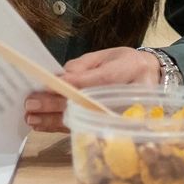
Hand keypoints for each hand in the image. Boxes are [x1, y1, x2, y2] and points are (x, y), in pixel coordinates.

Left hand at [22, 46, 160, 132]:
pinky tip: (43, 124)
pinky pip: (82, 127)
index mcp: (128, 73)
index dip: (69, 85)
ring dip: (53, 120)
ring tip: (31, 117)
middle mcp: (125, 98)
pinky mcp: (107, 125)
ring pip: (81, 120)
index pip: (95, 82)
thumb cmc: (128, 64)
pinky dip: (60, 126)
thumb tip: (59, 76)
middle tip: (31, 104)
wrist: (152, 80)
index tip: (46, 84)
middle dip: (55, 105)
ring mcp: (117, 116)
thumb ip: (84, 66)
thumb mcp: (108, 56)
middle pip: (85, 104)